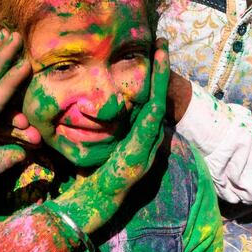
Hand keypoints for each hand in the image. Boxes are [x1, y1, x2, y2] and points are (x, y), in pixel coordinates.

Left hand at [45, 39, 169, 234]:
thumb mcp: (96, 147)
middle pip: (159, 98)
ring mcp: (146, 149)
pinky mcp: (138, 158)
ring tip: (161, 52)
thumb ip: (100, 128)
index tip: (151, 53)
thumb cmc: (89, 179)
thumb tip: (90, 106)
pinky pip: (150, 126)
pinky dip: (153, 104)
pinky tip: (155, 85)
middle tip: (162, 42)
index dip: (153, 77)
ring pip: (158, 107)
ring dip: (161, 78)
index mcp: (137, 136)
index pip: (148, 101)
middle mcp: (147, 141)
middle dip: (161, 70)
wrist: (92, 208)